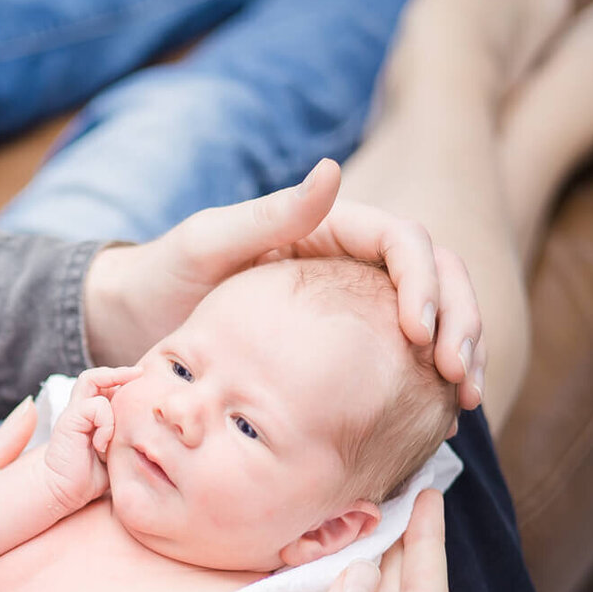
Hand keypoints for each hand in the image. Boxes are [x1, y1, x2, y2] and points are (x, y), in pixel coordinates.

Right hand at [43, 365, 139, 511]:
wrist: (63, 493)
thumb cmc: (91, 477)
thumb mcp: (118, 453)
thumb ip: (129, 438)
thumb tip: (156, 433)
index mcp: (91, 416)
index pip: (107, 387)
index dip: (125, 383)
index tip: (146, 383)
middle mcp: (80, 409)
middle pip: (96, 376)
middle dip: (121, 372)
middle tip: (141, 373)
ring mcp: (73, 413)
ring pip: (91, 379)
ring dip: (112, 382)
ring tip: (128, 395)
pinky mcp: (68, 421)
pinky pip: (95, 407)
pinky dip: (106, 423)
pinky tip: (104, 445)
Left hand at [83, 160, 483, 412]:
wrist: (130, 323)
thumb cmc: (163, 277)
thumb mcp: (208, 244)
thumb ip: (269, 216)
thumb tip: (333, 170)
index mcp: (327, 228)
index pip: (403, 242)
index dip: (424, 282)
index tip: (420, 332)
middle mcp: (348, 264)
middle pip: (433, 279)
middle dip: (460, 321)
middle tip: (460, 376)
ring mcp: (350, 308)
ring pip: (429, 320)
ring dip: (457, 353)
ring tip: (462, 401)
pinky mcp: (343, 349)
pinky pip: (400, 361)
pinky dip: (425, 385)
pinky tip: (436, 421)